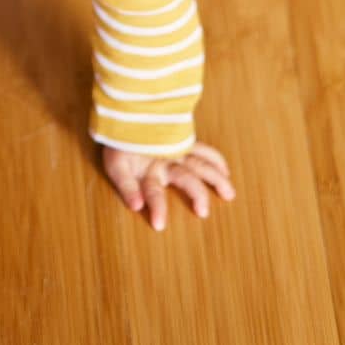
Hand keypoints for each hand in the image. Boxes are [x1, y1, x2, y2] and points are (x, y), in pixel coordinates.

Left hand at [102, 140, 235, 230]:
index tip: (159, 226)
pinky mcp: (183, 141)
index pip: (153, 192)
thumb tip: (136, 206)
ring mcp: (177, 150)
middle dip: (196, 194)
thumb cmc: (120, 146)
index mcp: (148, 169)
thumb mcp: (116, 166)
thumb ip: (126, 187)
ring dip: (215, 178)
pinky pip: (203, 149)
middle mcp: (166, 160)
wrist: (123, 118)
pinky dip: (215, 159)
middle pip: (186, 177)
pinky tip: (225, 171)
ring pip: (200, 163)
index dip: (157, 208)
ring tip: (229, 193)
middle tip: (204, 212)